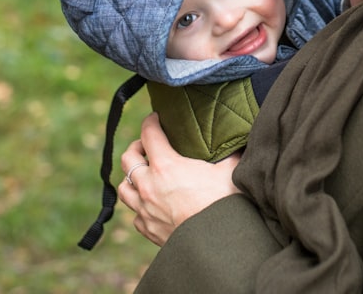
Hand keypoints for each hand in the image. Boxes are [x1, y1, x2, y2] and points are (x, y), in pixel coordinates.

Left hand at [117, 113, 240, 245]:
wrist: (217, 244)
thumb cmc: (224, 204)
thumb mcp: (230, 170)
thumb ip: (230, 152)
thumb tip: (239, 138)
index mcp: (166, 166)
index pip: (148, 134)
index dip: (151, 121)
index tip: (156, 118)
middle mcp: (148, 186)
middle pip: (127, 158)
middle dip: (136, 148)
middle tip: (148, 146)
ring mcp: (145, 210)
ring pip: (123, 187)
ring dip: (132, 178)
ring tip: (144, 175)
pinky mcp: (148, 230)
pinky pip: (134, 214)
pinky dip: (139, 206)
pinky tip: (152, 204)